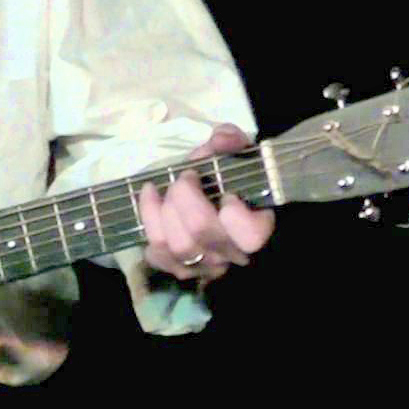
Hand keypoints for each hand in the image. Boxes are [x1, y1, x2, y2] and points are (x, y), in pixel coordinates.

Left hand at [137, 124, 273, 282]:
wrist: (223, 201)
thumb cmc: (234, 179)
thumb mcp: (236, 153)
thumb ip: (232, 141)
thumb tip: (220, 140)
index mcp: (258, 229)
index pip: (250, 236)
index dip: (233, 212)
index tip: (227, 192)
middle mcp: (233, 254)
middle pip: (201, 232)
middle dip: (184, 197)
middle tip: (184, 178)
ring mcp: (207, 265)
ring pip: (177, 246)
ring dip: (161, 212)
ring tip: (158, 190)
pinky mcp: (182, 268)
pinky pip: (159, 258)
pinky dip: (151, 230)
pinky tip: (153, 209)